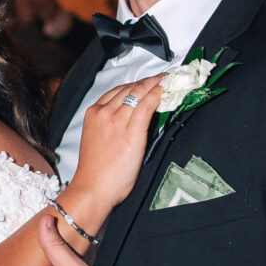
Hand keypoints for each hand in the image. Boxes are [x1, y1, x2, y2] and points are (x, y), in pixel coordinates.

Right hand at [67, 75, 164, 218]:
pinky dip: (159, 94)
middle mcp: (104, 112)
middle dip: (151, 80)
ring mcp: (116, 119)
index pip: (119, 90)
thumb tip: (134, 118)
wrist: (93, 189)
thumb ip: (113, 125)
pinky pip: (147, 104)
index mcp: (94, 113)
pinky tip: (168, 91)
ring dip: (158, 83)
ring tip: (172, 81)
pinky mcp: (131, 130)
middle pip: (131, 87)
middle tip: (167, 77)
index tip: (151, 81)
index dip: (139, 83)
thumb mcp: (99, 139)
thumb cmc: (97, 171)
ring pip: (140, 91)